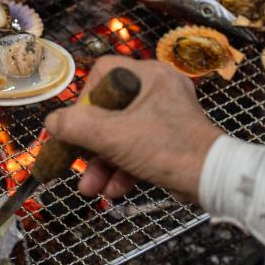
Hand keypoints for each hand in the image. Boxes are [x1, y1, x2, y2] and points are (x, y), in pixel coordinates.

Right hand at [45, 56, 221, 203]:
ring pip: (121, 134)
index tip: (76, 125)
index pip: (103, 73)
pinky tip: (113, 190)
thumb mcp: (112, 136)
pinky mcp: (171, 140)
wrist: (212, 180)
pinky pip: (138, 148)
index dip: (84, 99)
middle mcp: (158, 90)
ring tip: (91, 189)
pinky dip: (123, 168)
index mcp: (149, 75)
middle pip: (109, 110)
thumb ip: (75, 126)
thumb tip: (52, 122)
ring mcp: (166, 116)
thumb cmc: (166, 148)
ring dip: (103, 163)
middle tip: (76, 163)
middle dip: (90, 145)